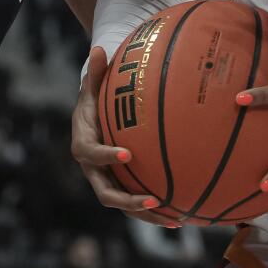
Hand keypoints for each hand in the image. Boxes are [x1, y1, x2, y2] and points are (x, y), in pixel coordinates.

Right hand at [70, 46, 211, 225]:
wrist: (90, 122)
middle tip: (153, 200)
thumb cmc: (94, 101)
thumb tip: (98, 49)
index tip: (128, 154)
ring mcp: (107, 182)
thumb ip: (95, 72)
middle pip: (107, 193)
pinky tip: (183, 217)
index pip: (92, 154)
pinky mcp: (121, 188)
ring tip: (175, 218)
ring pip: (125, 205)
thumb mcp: (92, 87)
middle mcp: (94, 170)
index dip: (108, 156)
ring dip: (148, 215)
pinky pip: (137, 204)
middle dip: (129, 201)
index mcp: (84, 145)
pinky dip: (157, 213)